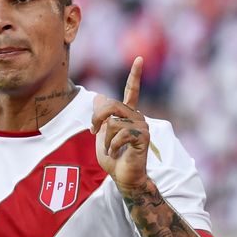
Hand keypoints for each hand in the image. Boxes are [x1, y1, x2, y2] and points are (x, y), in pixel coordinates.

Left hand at [90, 57, 150, 191]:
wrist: (124, 177)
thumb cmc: (113, 158)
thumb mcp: (101, 134)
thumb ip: (100, 117)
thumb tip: (98, 97)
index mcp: (128, 114)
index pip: (131, 91)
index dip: (134, 75)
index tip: (138, 59)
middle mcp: (137, 117)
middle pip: (110, 105)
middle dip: (96, 118)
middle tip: (93, 132)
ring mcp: (142, 126)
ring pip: (112, 121)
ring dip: (105, 139)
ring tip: (112, 149)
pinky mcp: (143, 136)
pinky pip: (119, 133)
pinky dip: (112, 146)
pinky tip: (117, 153)